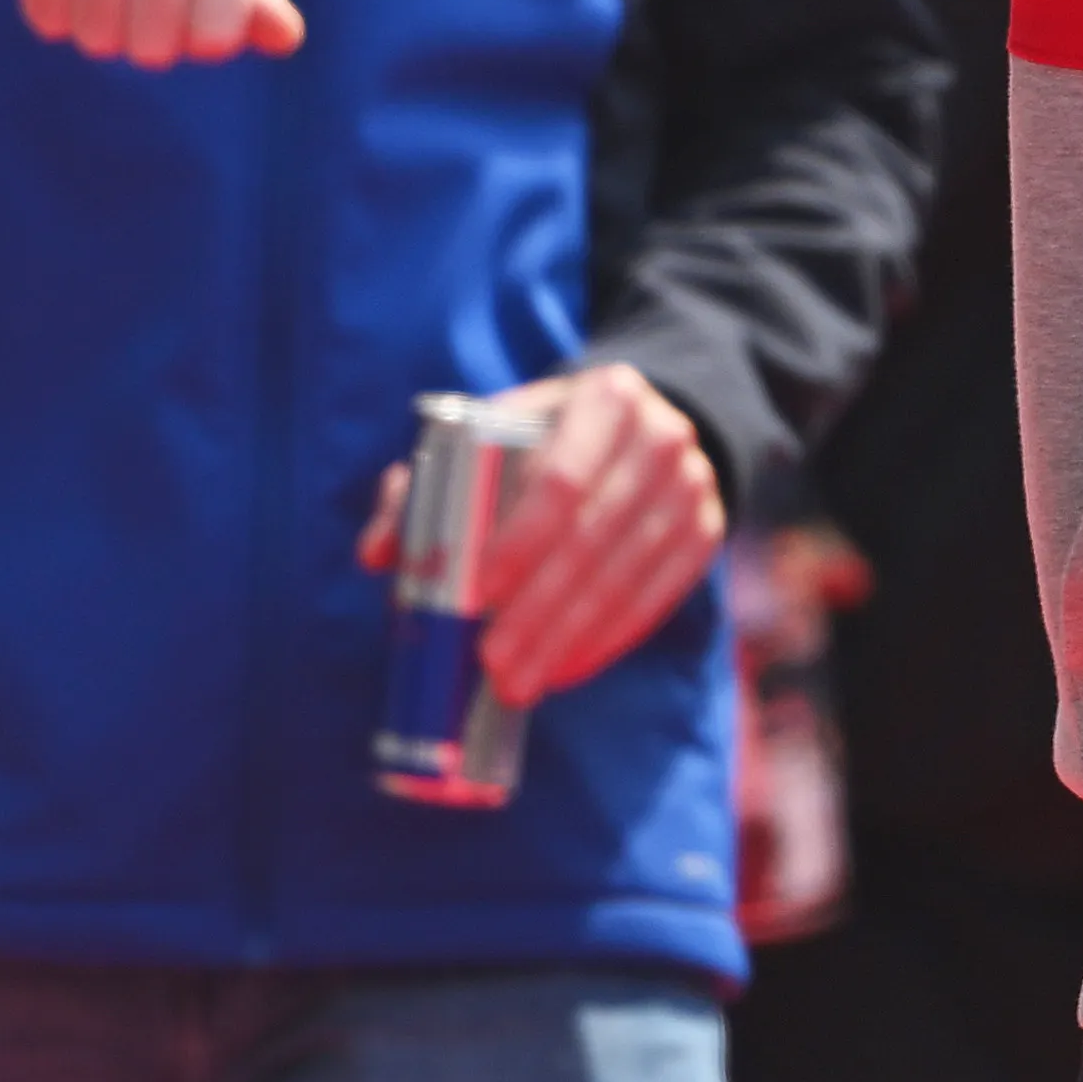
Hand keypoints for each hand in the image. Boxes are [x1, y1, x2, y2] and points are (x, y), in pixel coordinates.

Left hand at [345, 358, 730, 702]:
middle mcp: (662, 437)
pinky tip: (566, 670)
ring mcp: (694, 487)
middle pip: (593, 536)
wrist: (642, 427)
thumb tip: (376, 554)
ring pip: (627, 575)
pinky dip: (609, 640)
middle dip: (540, 608)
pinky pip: (658, 598)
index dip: (520, 540)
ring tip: (518, 683)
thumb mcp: (489, 437)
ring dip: (570, 636)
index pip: (560, 477)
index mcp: (605, 397)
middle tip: (493, 663)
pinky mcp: (706, 534)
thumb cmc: (541, 439)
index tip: (478, 594)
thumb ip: (423, 489)